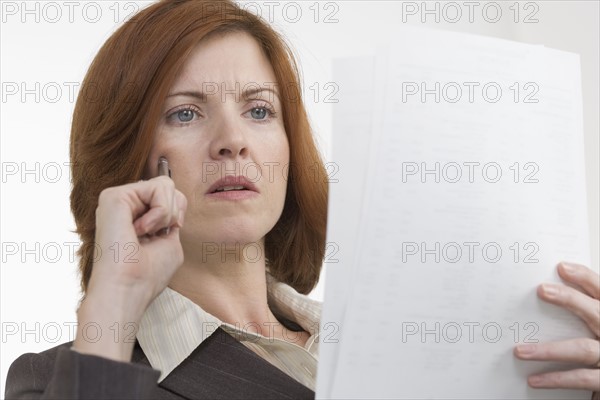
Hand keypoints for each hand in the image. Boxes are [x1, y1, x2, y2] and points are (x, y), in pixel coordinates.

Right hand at [89, 175, 186, 301]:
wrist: (127, 289)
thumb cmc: (147, 275)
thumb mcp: (170, 242)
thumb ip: (171, 218)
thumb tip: (176, 199)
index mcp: (135, 216)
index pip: (169, 196)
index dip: (177, 214)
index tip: (165, 234)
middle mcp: (125, 206)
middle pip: (168, 187)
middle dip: (173, 213)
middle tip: (154, 235)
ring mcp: (118, 199)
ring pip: (165, 185)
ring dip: (165, 214)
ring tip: (144, 234)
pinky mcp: (114, 196)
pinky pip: (157, 188)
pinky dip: (159, 213)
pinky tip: (139, 231)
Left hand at [514, 262, 599, 392]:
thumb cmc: (597, 345)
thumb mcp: (592, 324)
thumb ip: (577, 312)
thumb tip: (541, 293)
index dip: (585, 277)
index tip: (561, 267)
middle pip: (596, 312)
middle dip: (570, 299)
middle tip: (541, 290)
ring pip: (582, 349)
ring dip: (548, 350)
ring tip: (519, 351)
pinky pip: (581, 378)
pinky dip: (556, 378)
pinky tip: (533, 379)